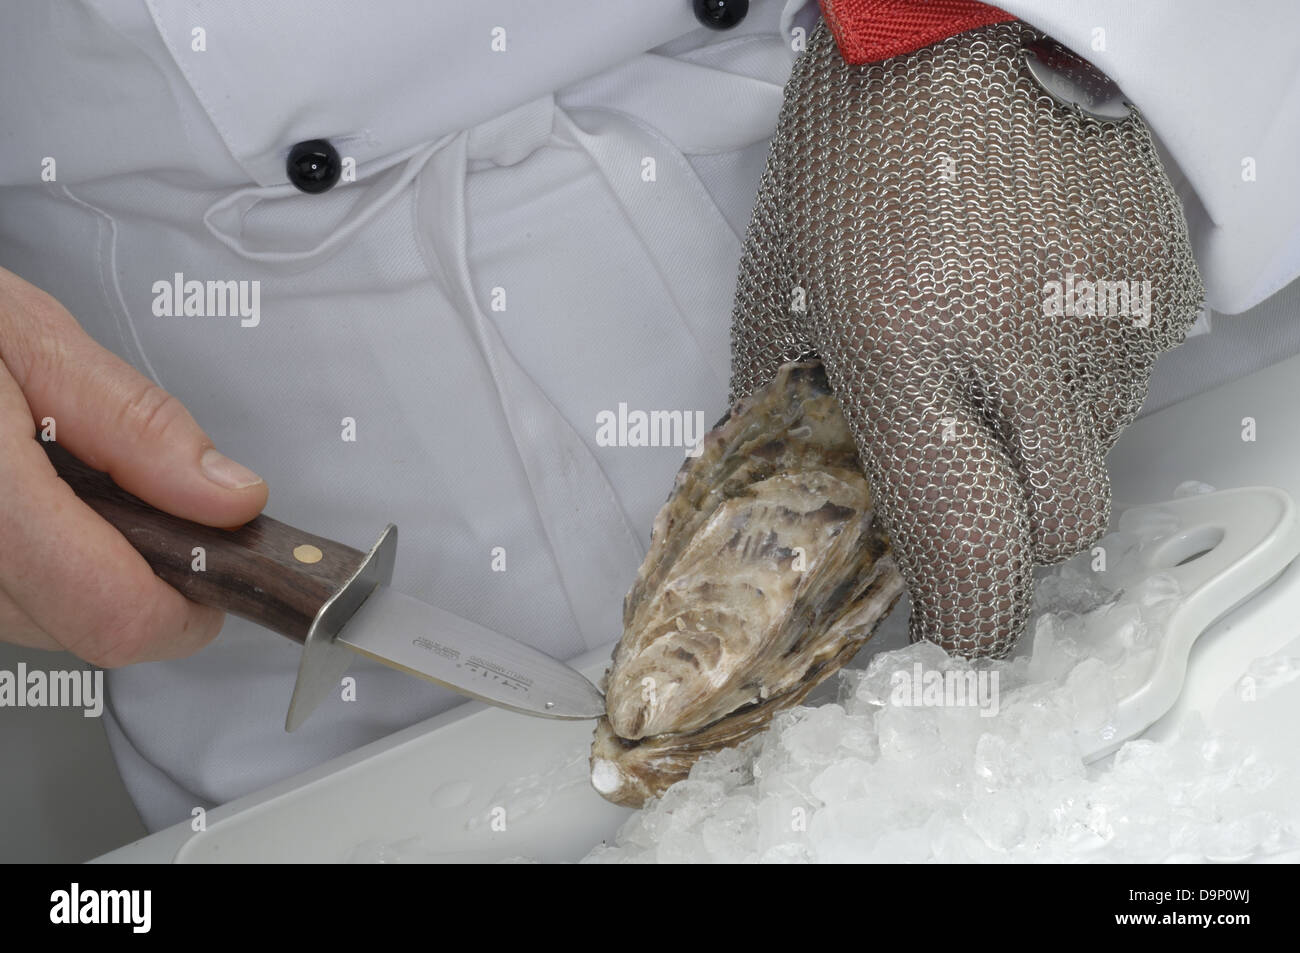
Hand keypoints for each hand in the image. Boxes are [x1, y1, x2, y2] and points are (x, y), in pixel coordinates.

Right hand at [0, 265, 267, 664]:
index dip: (190, 602)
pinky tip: (28, 500)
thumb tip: (228, 499)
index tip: (223, 563)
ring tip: (62, 477)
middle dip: (140, 570)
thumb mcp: (30, 339)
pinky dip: (38, 562)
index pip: (114, 615)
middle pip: (86, 628)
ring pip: (43, 624)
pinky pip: (5, 601)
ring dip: (85, 567)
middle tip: (142, 493)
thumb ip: (136, 426)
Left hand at [729, 21, 1203, 655]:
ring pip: (1096, 457)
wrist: (959, 19)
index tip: (945, 621)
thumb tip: (811, 502)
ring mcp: (1109, 315)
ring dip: (1039, 451)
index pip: (969, 549)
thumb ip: (785, 408)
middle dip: (1008, 542)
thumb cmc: (852, 147)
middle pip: (1056, 534)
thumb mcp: (782, 286)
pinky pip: (1129, 383)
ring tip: (986, 362)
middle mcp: (1024, 347)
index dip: (964, 615)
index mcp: (908, 350)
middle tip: (962, 498)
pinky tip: (1031, 312)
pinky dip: (1079, 382)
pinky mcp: (1162, 282)